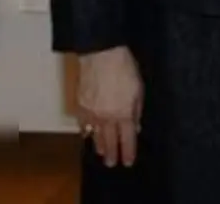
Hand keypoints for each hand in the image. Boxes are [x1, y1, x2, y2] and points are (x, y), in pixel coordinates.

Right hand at [75, 46, 142, 168]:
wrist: (102, 55)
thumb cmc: (124, 69)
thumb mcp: (139, 90)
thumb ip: (137, 110)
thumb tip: (135, 126)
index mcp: (124, 114)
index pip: (127, 140)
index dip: (128, 152)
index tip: (128, 162)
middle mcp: (106, 117)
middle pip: (109, 142)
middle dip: (112, 154)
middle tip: (112, 164)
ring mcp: (91, 113)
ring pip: (94, 135)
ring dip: (99, 145)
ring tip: (102, 153)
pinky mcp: (79, 106)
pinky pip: (83, 124)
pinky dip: (86, 131)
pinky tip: (88, 135)